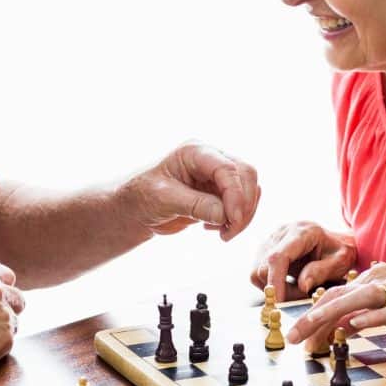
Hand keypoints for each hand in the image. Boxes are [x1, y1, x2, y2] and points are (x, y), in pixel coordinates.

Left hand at [123, 141, 260, 241]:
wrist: (136, 209)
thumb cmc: (141, 197)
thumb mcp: (164, 200)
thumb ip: (196, 205)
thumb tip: (225, 214)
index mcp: (195, 152)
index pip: (227, 168)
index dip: (236, 194)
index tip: (233, 219)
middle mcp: (210, 159)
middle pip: (246, 175)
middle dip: (244, 206)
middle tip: (229, 231)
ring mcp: (217, 175)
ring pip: (249, 190)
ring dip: (243, 215)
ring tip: (223, 233)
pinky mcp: (220, 193)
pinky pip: (242, 203)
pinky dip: (237, 219)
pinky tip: (216, 229)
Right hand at [250, 221, 357, 297]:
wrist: (335, 241)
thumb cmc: (339, 251)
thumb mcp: (340, 262)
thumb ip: (321, 272)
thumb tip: (302, 286)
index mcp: (301, 232)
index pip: (278, 257)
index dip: (275, 281)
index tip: (279, 303)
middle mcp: (281, 233)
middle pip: (263, 267)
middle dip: (279, 289)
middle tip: (301, 296)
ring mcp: (270, 240)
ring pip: (257, 272)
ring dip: (275, 288)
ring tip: (298, 290)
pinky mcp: (265, 249)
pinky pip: (259, 273)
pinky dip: (272, 284)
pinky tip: (290, 284)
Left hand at [286, 263, 385, 348]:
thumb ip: (366, 315)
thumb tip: (340, 328)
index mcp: (375, 278)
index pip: (335, 294)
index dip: (312, 313)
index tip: (298, 333)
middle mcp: (381, 280)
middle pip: (336, 297)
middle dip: (310, 318)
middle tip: (292, 338)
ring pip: (353, 301)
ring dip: (327, 318)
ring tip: (310, 334)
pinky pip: (385, 312)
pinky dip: (367, 319)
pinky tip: (351, 327)